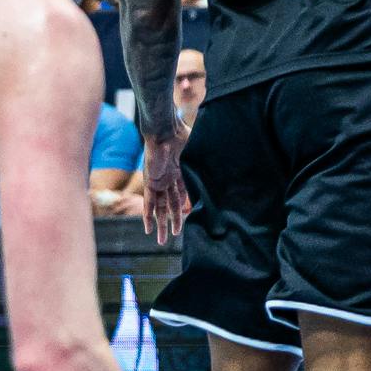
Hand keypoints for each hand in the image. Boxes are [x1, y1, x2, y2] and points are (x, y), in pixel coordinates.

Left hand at [138, 127, 192, 244]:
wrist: (164, 130)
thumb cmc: (180, 135)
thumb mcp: (195, 149)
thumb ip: (203, 158)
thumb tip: (223, 159)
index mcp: (180, 171)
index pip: (183, 194)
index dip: (185, 207)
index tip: (189, 218)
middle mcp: (168, 179)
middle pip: (171, 205)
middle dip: (173, 221)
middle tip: (174, 235)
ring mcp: (158, 182)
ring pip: (160, 208)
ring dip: (161, 224)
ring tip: (162, 240)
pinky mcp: (150, 183)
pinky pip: (148, 203)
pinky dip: (148, 216)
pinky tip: (148, 228)